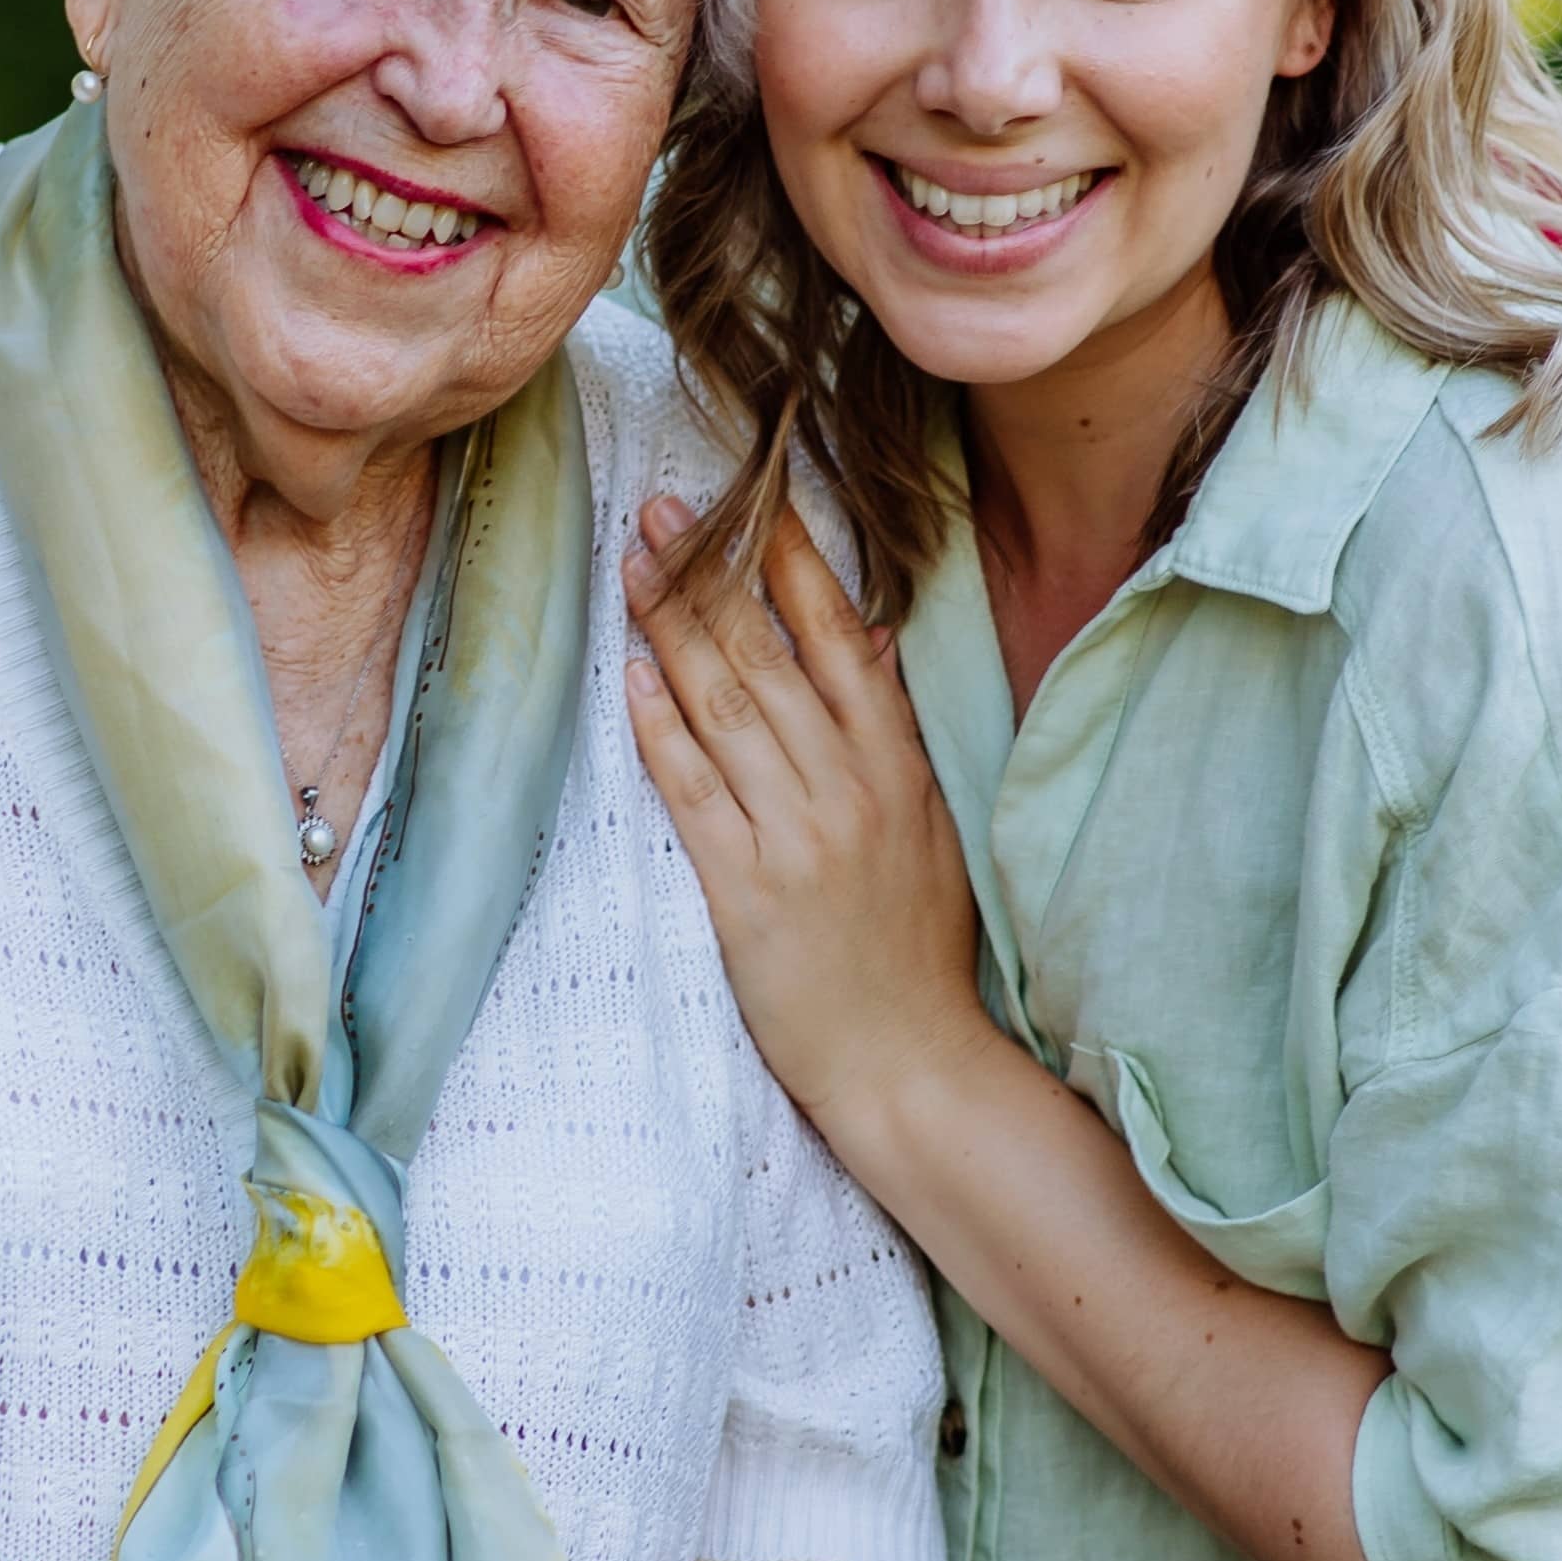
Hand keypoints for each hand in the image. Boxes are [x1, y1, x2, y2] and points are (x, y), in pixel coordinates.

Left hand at [620, 498, 985, 1134]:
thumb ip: (892, 731)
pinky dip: (661, 730)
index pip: (840, 639)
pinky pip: (694, 792)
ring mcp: (797, 836)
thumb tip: (870, 636)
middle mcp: (849, 788)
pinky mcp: (746, 890)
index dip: (790, 564)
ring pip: (725, 709)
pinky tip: (634, 678)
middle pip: (768, 658)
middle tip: (660, 510)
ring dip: (673, 630)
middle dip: (709, 574)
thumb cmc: (916, 946)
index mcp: (897, 766)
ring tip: (633, 569)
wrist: (910, 1059)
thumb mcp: (929, 826)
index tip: (750, 501)